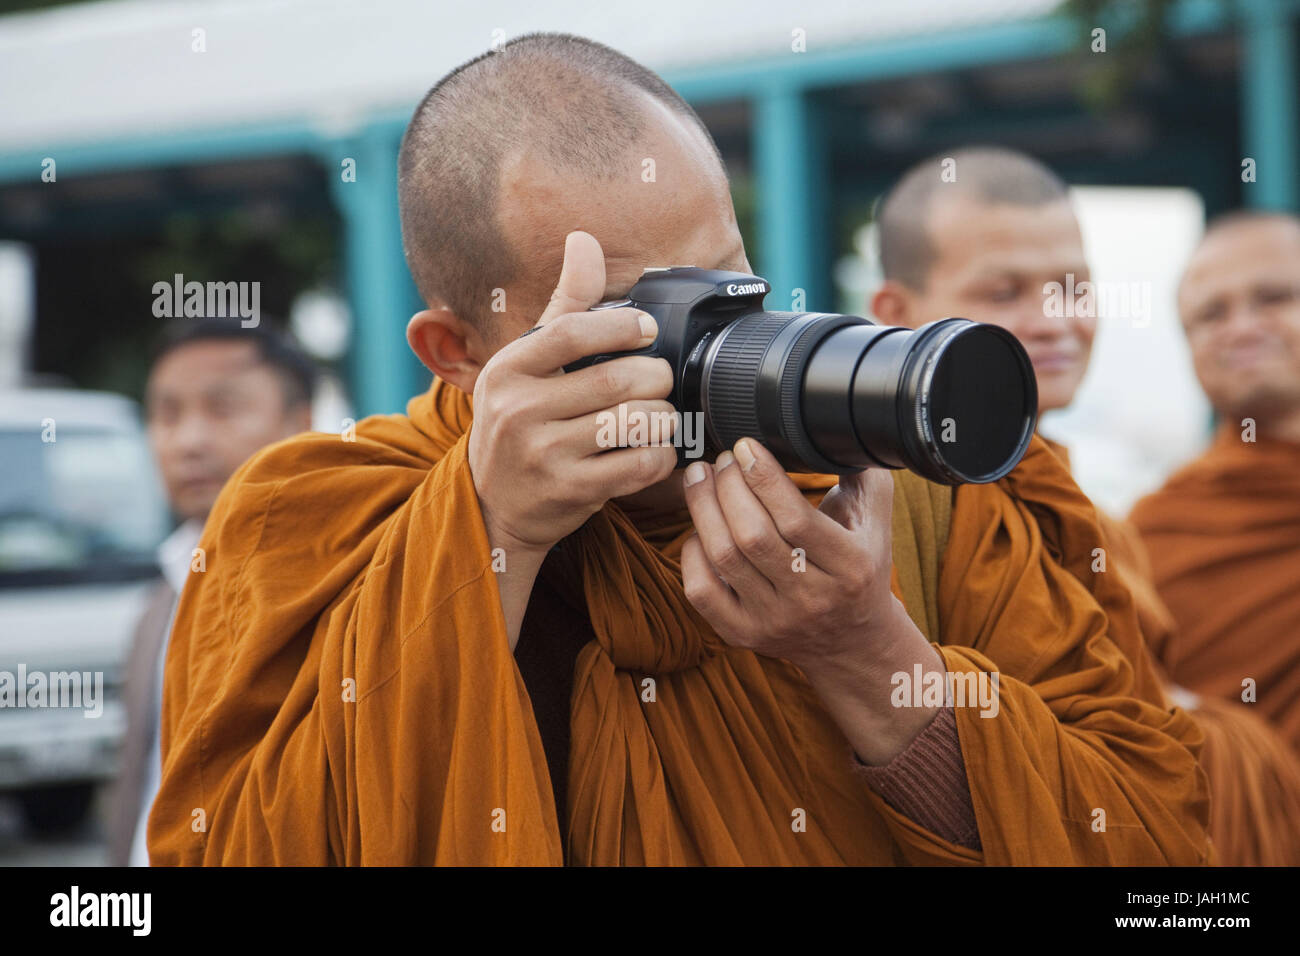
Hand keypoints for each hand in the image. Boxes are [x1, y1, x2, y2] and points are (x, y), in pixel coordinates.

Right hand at [467, 230, 678, 558]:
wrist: (492, 506)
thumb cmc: (519, 423)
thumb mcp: (527, 364)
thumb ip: (563, 307)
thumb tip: (584, 240)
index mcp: (507, 370)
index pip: (569, 333)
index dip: (619, 326)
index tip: (646, 329)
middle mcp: (519, 411)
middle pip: (615, 381)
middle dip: (654, 377)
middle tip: (660, 379)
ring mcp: (543, 455)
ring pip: (633, 423)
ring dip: (662, 416)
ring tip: (660, 414)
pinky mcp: (570, 492)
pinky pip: (638, 464)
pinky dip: (660, 454)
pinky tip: (655, 448)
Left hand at [680, 437, 943, 763]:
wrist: (852, 642)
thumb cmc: (861, 566)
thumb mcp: (876, 518)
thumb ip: (862, 472)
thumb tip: (836, 422)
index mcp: (849, 566)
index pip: (796, 518)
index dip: (763, 477)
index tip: (746, 446)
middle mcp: (811, 598)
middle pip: (753, 536)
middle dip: (728, 487)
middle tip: (722, 459)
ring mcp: (774, 620)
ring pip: (724, 558)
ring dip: (703, 508)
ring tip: (701, 477)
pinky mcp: (743, 634)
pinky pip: (702, 591)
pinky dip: (692, 553)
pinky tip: (699, 528)